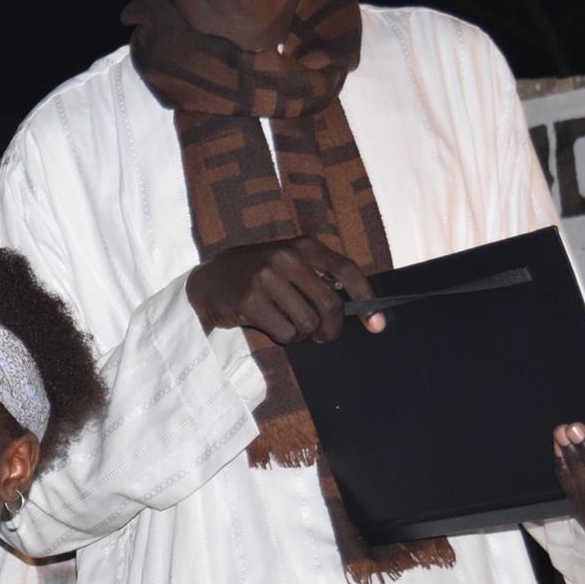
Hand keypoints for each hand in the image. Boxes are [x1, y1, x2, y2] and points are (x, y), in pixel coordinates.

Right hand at [185, 237, 385, 342]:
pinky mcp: (249, 301)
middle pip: (329, 304)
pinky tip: (271, 326)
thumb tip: (353, 305)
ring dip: (303, 334)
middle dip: (331, 328)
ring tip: (291, 328)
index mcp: (302, 246)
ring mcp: (265, 278)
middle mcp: (286, 257)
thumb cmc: (256, 274)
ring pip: (307, 322)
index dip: (366, 299)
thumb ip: (317, 275)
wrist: (208, 280)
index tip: (375, 323)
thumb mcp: (288, 262)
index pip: (347, 271)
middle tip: (323, 336)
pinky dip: (283, 337)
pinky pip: (285, 332)